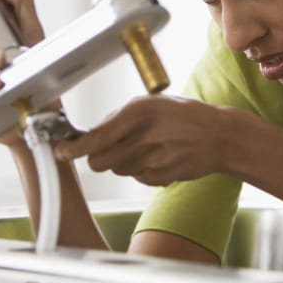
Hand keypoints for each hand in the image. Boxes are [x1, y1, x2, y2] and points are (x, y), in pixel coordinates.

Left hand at [52, 95, 241, 185]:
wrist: (221, 136)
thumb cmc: (184, 117)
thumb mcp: (152, 104)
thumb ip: (120, 118)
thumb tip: (88, 134)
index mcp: (139, 111)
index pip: (95, 136)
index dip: (73, 148)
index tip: (60, 151)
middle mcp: (144, 135)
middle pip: (99, 161)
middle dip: (98, 157)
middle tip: (109, 148)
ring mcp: (154, 159)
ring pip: (117, 170)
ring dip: (123, 162)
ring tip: (145, 147)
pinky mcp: (161, 177)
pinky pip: (136, 178)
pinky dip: (140, 171)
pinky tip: (158, 157)